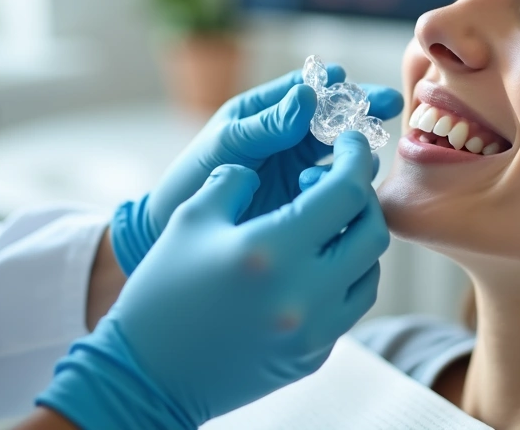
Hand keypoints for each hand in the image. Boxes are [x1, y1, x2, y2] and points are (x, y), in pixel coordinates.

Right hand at [37, 132, 388, 429]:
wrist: (148, 375)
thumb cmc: (163, 290)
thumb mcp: (192, 218)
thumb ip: (237, 181)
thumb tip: (267, 172)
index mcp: (272, 251)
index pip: (345, 193)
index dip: (355, 160)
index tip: (351, 144)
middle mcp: (304, 294)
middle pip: (372, 232)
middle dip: (362, 198)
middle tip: (338, 182)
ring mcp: (314, 332)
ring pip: (369, 272)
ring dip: (356, 240)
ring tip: (326, 226)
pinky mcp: (314, 356)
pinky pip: (350, 306)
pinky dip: (344, 277)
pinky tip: (314, 264)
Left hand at [110, 66, 401, 273]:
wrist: (174, 235)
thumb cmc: (190, 183)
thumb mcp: (225, 149)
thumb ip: (266, 125)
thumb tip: (306, 95)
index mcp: (266, 114)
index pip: (310, 90)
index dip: (335, 84)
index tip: (350, 82)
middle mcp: (289, 138)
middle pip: (337, 117)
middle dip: (363, 109)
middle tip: (387, 105)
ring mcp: (302, 169)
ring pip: (344, 152)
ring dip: (357, 149)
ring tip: (359, 154)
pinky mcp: (307, 202)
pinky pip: (339, 188)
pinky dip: (350, 185)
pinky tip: (349, 189)